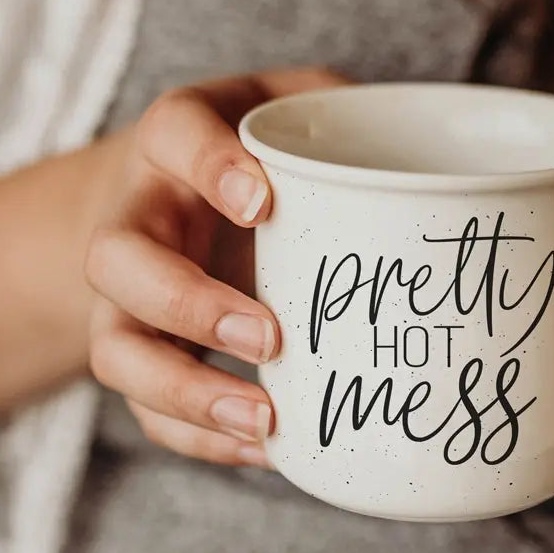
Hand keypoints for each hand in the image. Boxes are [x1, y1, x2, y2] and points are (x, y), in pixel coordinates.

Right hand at [83, 67, 348, 467]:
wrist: (170, 185)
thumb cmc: (255, 143)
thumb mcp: (295, 104)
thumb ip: (347, 113)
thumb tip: (435, 160)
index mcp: (177, 137)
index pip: (174, 135)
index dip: (210, 166)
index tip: (264, 202)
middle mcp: (139, 212)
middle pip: (118, 260)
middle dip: (187, 305)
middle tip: (269, 336)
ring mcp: (129, 291)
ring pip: (117, 350)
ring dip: (185, 392)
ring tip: (265, 420)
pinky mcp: (144, 346)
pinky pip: (145, 407)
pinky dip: (200, 438)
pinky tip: (268, 448)